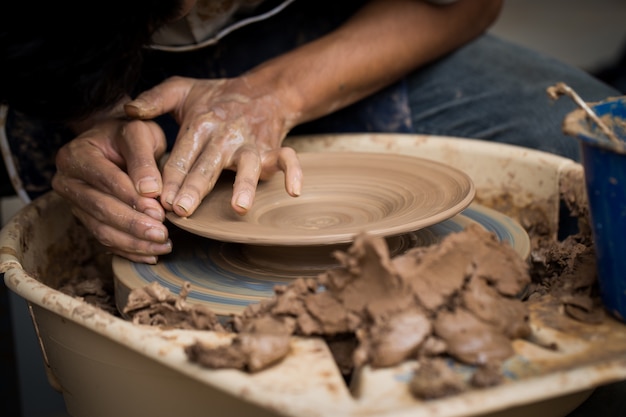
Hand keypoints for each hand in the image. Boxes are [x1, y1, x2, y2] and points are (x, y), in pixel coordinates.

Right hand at [52, 118, 170, 263]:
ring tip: (162, 245)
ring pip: (101, 230)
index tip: (158, 210)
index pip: (105, 179)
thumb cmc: (129, 137)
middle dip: (133, 224)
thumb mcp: (139, 134)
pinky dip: (129, 250)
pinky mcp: (86, 220)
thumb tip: (150, 191)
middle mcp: (68, 181)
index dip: (132, 197)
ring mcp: (75, 204)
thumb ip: (143, 159)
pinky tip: (152, 255)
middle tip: (161, 233)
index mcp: (77, 155)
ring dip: (134, 242)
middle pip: (100, 208)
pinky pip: (105, 241)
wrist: (116, 144)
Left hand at [124, 75, 302, 217]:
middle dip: (196, 187)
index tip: (157, 198)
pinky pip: (289, 160)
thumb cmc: (216, 98)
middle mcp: (226, 137)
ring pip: (249, 166)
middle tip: (182, 209)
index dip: (169, 177)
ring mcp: (253, 145)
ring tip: (238, 207)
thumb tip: (128, 112)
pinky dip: (294, 173)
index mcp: (201, 124)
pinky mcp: (274, 150)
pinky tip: (294, 190)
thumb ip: (153, 99)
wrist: (262, 92)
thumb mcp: (181, 90)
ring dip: (244, 185)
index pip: (181, 155)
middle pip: (209, 165)